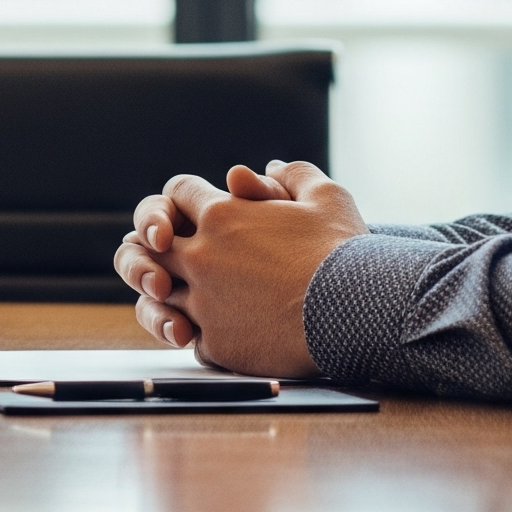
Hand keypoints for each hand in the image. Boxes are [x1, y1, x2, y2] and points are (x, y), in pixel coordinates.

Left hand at [112, 159, 367, 377]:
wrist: (358, 312)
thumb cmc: (344, 252)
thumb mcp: (326, 196)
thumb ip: (294, 175)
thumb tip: (272, 168)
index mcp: (222, 215)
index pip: (177, 193)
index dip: (184, 198)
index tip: (194, 210)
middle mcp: (202, 256)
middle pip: (153, 245)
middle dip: (159, 245)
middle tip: (173, 253)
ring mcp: (204, 303)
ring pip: (161, 295)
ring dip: (172, 293)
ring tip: (190, 296)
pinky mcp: (216, 343)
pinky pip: (189, 336)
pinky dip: (197, 333)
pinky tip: (215, 332)